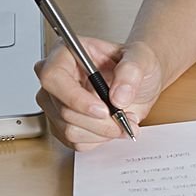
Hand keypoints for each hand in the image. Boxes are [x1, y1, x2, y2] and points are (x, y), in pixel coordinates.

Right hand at [34, 37, 163, 150]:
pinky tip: (112, 127)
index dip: (75, 98)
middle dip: (99, 122)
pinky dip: (100, 139)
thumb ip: (131, 73)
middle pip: (63, 111)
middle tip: (125, 118)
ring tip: (123, 120)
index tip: (103, 110)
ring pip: (70, 130)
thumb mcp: (142, 59)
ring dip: (103, 132)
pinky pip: (76, 142)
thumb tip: (118, 97)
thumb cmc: (136, 64)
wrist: (141, 82)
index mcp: (66, 54)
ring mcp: (57, 103)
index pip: (53, 77)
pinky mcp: (64, 124)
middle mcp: (57, 79)